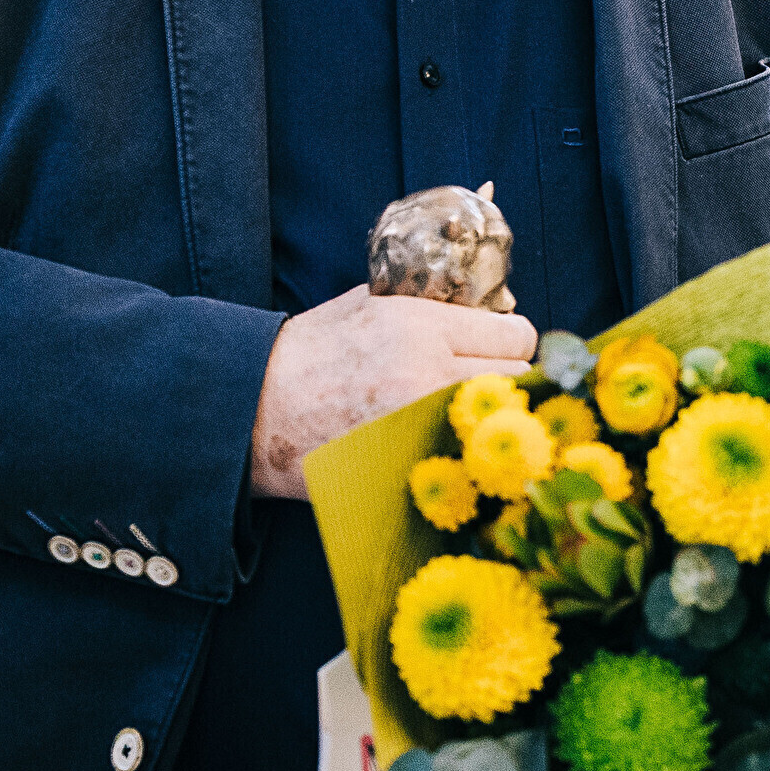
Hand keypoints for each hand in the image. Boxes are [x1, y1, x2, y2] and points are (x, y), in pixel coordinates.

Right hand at [250, 285, 536, 497]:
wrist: (250, 411)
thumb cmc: (308, 353)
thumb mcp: (367, 306)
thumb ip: (429, 305)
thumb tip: (487, 309)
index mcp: (420, 327)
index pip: (516, 334)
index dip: (510, 340)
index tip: (497, 347)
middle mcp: (428, 375)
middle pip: (519, 378)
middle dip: (506, 377)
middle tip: (483, 382)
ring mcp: (421, 426)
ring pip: (500, 421)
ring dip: (490, 415)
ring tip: (463, 411)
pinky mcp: (409, 464)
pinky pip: (468, 456)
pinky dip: (464, 449)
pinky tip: (445, 440)